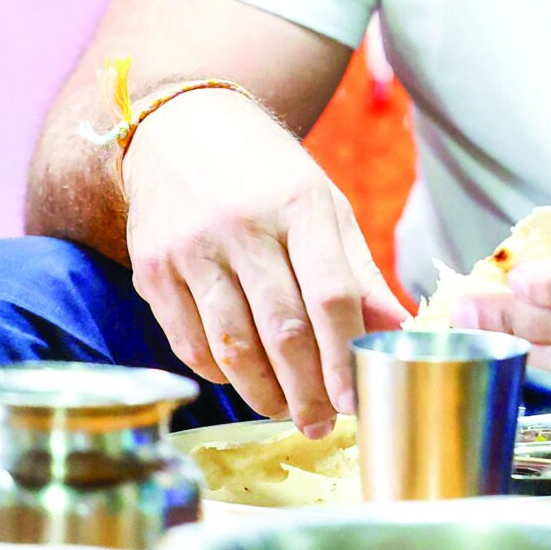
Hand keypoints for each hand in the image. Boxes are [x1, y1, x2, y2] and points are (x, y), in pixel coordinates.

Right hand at [121, 87, 408, 432]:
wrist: (183, 127)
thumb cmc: (267, 174)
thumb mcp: (324, 204)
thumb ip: (360, 271)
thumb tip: (397, 332)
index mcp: (300, 204)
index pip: (331, 294)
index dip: (345, 356)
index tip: (357, 398)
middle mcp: (244, 225)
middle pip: (283, 329)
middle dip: (307, 389)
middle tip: (322, 422)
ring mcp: (193, 248)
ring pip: (233, 346)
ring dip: (263, 393)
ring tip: (286, 410)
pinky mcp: (153, 268)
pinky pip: (189, 342)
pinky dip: (219, 373)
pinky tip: (240, 379)